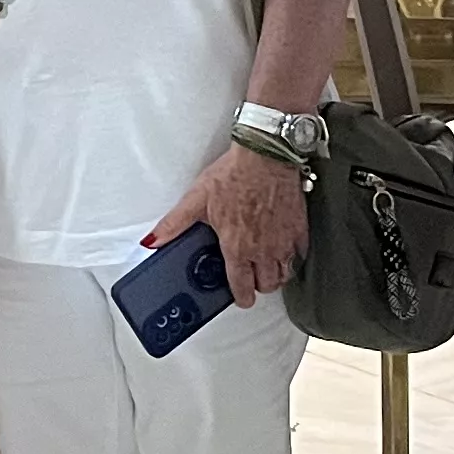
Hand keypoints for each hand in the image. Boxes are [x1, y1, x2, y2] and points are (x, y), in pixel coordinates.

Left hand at [147, 144, 306, 307]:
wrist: (266, 155)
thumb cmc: (234, 175)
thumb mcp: (197, 198)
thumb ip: (174, 224)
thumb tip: (153, 240)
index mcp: (237, 247)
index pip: (242, 287)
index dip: (241, 297)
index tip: (240, 296)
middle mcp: (263, 250)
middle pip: (266, 285)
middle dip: (258, 285)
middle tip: (251, 276)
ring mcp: (284, 241)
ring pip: (285, 274)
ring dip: (275, 274)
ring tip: (266, 266)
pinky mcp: (299, 228)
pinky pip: (299, 255)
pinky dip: (292, 257)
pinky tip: (284, 249)